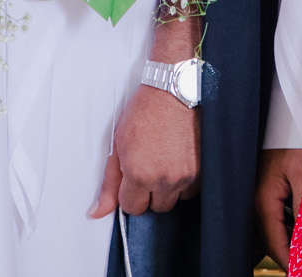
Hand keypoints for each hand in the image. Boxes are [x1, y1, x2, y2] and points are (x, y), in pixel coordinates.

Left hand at [91, 11, 202, 217]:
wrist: (174, 89)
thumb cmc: (145, 111)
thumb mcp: (119, 144)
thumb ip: (110, 182)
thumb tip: (97, 212)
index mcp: (139, 173)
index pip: (132, 207)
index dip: (130, 193)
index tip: (133, 177)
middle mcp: (165, 178)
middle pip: (156, 207)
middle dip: (150, 192)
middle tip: (150, 166)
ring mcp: (187, 175)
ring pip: (176, 198)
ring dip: (170, 187)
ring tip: (166, 161)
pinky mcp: (204, 169)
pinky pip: (193, 189)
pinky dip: (186, 180)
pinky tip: (180, 159)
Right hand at [254, 147, 301, 266]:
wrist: (293, 115)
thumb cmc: (297, 138)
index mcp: (262, 198)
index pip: (274, 243)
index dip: (290, 262)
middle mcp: (257, 198)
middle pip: (272, 238)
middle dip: (291, 254)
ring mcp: (261, 192)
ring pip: (276, 227)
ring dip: (292, 240)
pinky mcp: (269, 186)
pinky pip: (278, 214)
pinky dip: (291, 226)